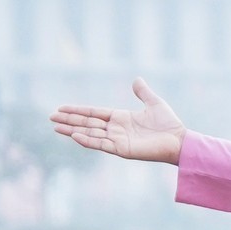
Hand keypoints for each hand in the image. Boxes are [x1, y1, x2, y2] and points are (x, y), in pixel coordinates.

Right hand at [50, 79, 184, 163]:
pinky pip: (101, 144)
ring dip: (72, 130)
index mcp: (120, 118)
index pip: (93, 113)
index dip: (77, 111)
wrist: (180, 140)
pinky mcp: (122, 150)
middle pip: (87, 123)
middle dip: (69, 120)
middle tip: (50, 117)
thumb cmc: (169, 125)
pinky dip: (88, 140)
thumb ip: (143, 92)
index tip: (61, 108)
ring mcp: (118, 140)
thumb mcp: (154, 103)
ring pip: (90, 133)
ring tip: (56, 126)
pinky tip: (74, 135)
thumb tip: (136, 79)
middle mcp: (116, 129)